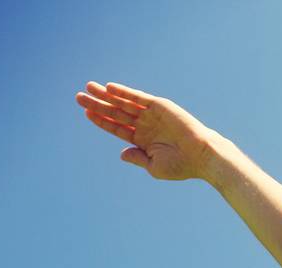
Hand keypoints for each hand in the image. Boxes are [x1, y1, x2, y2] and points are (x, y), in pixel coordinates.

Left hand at [74, 81, 229, 182]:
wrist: (202, 156)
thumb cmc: (181, 166)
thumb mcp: (154, 166)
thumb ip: (137, 157)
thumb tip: (121, 153)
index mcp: (142, 140)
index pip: (117, 128)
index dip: (102, 120)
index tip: (86, 113)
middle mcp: (145, 125)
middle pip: (116, 112)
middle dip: (98, 104)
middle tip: (79, 97)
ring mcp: (152, 115)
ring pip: (123, 103)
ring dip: (106, 95)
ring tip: (89, 87)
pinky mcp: (160, 106)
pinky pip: (138, 98)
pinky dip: (125, 92)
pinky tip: (110, 88)